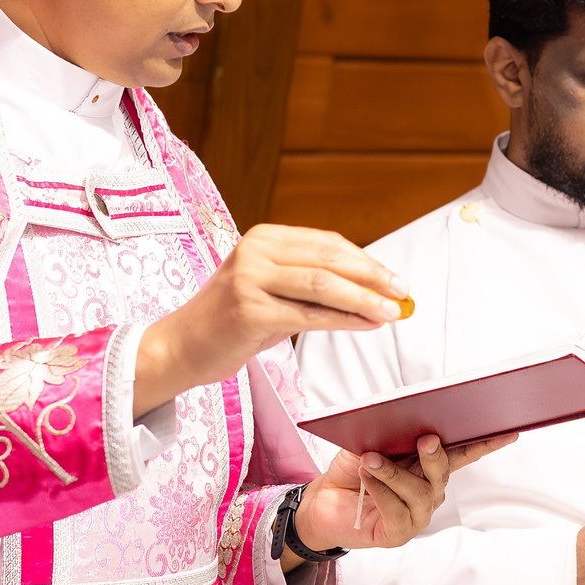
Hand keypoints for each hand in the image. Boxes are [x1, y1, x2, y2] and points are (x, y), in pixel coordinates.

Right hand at [135, 226, 405, 415]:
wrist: (181, 346)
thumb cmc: (230, 321)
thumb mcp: (269, 288)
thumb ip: (310, 283)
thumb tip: (370, 290)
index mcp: (262, 238)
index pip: (326, 243)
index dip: (365, 260)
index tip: (393, 278)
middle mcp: (255, 251)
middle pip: (329, 259)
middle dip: (373, 276)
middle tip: (402, 291)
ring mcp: (250, 279)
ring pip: (324, 285)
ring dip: (364, 299)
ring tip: (391, 312)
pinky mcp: (250, 311)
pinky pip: (310, 315)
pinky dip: (344, 320)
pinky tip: (365, 325)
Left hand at [293, 432, 514, 558]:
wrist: (322, 501)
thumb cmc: (352, 470)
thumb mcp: (369, 443)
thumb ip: (388, 434)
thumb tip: (401, 420)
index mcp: (428, 466)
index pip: (462, 453)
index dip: (485, 444)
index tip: (508, 431)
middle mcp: (429, 491)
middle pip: (443, 472)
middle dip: (435, 455)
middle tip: (425, 438)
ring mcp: (417, 515)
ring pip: (419, 492)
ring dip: (394, 473)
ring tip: (371, 460)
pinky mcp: (398, 533)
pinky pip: (397, 512)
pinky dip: (382, 493)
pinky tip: (367, 481)